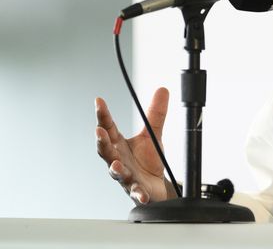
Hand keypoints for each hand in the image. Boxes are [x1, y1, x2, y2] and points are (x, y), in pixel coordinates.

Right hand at [95, 87, 176, 204]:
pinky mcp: (137, 191)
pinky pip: (137, 193)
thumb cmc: (147, 161)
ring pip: (117, 173)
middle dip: (101, 141)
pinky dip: (139, 194)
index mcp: (119, 145)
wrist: (155, 187)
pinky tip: (142, 194)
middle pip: (106, 151)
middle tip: (99, 131)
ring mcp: (126, 177)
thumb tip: (162, 89)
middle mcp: (118, 160)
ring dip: (115, 169)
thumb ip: (156, 114)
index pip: (108, 128)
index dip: (102, 115)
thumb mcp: (153, 134)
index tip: (99, 101)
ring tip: (116, 164)